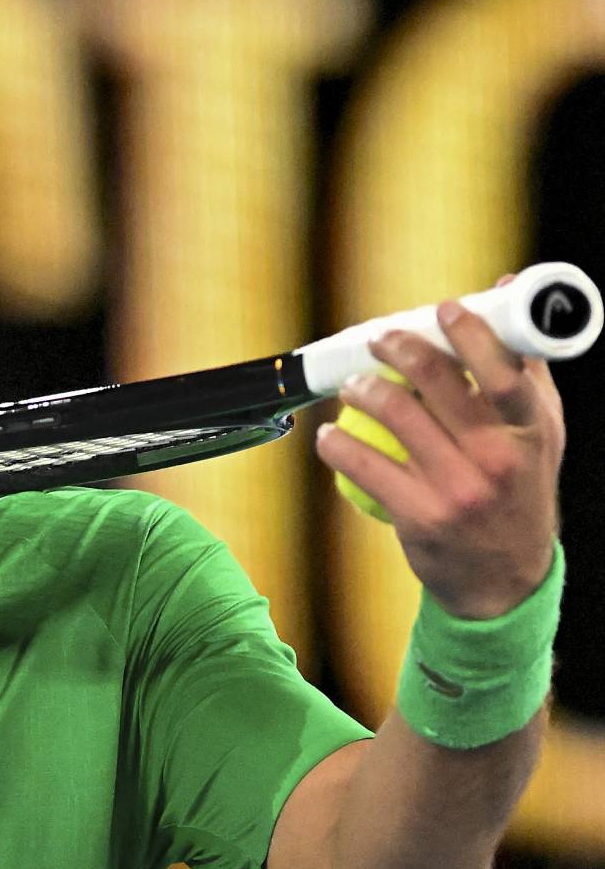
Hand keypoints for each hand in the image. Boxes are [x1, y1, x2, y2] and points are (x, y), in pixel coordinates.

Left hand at [315, 274, 565, 618]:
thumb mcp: (539, 435)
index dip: (471, 335)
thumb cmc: (518, 491)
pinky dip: (337, 444)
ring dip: (363, 390)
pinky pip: (364, 467)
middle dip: (400, 350)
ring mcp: (459, 489)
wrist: (504, 580)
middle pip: (439, 386)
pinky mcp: (420, 516)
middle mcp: (498, 460)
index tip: (443, 309)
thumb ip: (523, 367)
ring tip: (352, 385)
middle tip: (379, 339)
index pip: (504, 374)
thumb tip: (505, 289)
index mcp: (532, 433)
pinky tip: (329, 434)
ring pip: (396, 417)